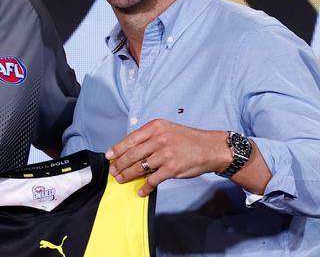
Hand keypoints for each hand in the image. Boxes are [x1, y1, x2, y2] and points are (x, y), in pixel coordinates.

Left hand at [105, 119, 231, 196]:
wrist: (210, 148)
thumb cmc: (187, 139)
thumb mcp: (167, 129)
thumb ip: (150, 137)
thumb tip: (130, 149)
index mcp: (155, 127)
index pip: (130, 139)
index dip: (117, 149)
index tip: (109, 156)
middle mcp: (159, 139)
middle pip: (132, 154)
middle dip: (120, 164)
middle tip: (113, 171)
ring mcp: (165, 154)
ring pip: (140, 167)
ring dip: (128, 175)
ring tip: (121, 179)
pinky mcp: (172, 169)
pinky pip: (153, 180)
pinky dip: (145, 187)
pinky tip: (141, 191)